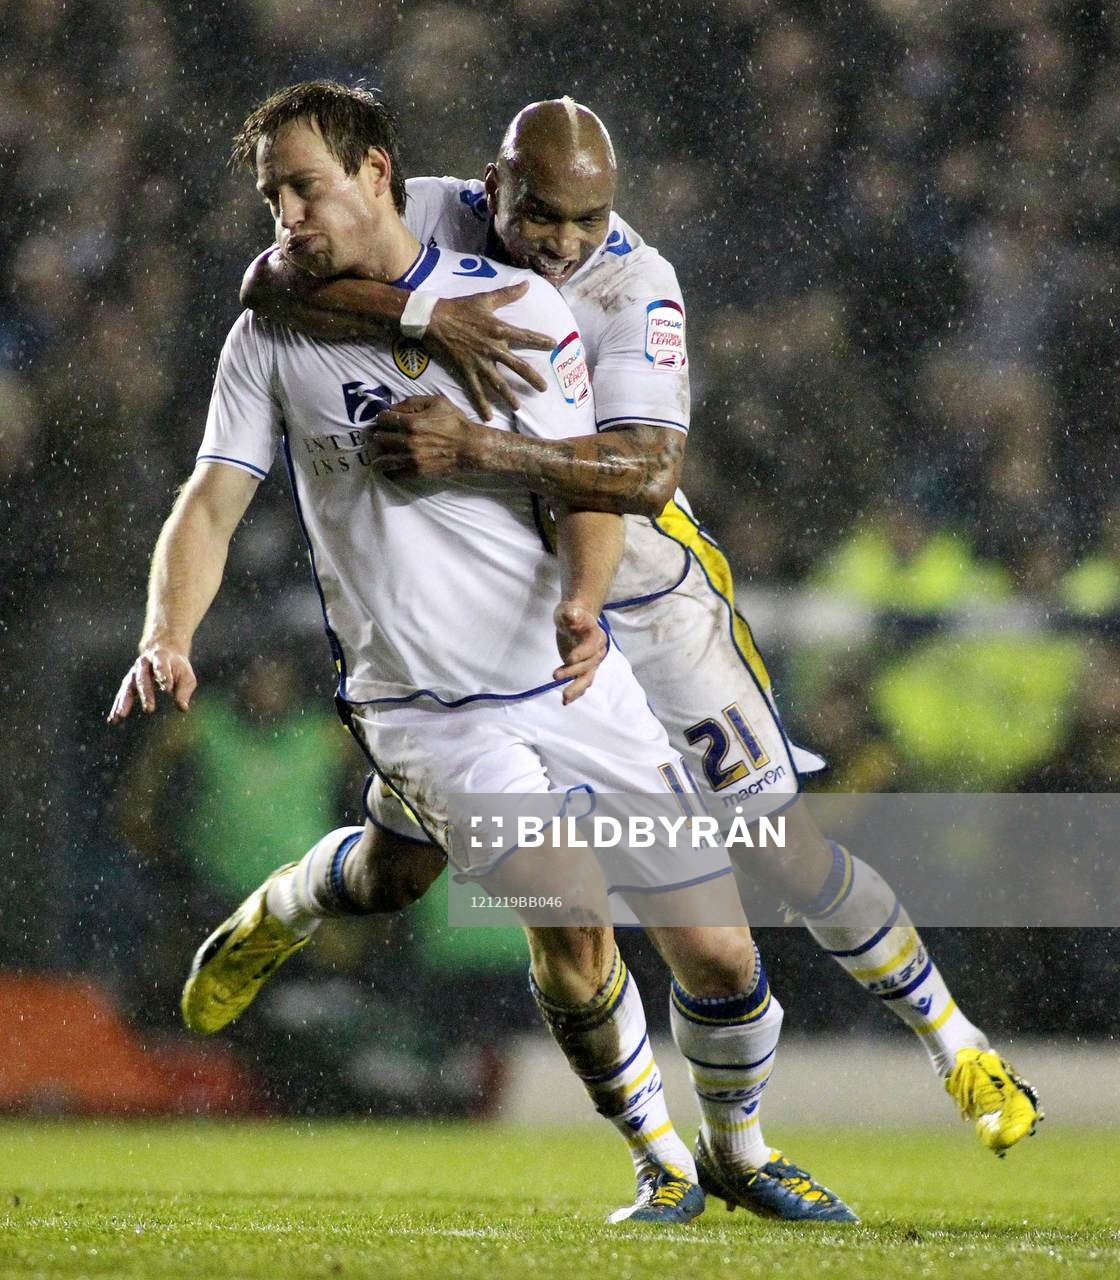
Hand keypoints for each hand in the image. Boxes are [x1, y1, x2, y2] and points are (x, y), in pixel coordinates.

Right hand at [107, 644, 197, 722]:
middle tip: (149, 710)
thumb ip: (184, 691)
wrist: (163, 652)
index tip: (168, 690)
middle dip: (146, 694)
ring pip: (128, 686)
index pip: (161, 666)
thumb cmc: (177, 668)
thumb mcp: (186, 676)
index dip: (164, 677)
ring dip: (124, 702)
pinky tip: (114, 719)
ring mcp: (134, 672)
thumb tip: (182, 708)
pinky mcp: (128, 681)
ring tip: (121, 716)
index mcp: (160, 657)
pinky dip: (117, 706)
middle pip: (143, 678)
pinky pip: (122, 694)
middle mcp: (144, 663)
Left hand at [370, 395, 481, 477]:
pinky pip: (393, 474)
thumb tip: (393, 407)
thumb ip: (412, 402)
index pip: (382, 419)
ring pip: (381, 459)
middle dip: (379, 435)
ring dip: (379, 455)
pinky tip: (391, 466)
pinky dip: (389, 470)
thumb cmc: (455, 422)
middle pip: (378, 438)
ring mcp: (411, 459)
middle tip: (383, 435)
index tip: (385, 420)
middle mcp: (407, 441)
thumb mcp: (437, 402)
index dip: (382, 418)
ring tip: (382, 453)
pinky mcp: (416, 472)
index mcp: (410, 422)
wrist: (470, 448)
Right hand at [425, 283, 553, 419]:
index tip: (554, 345)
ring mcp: (479, 361)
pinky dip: (481, 405)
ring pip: (498, 383)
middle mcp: (492, 348)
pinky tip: (487, 417)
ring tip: (518, 408)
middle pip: (517, 366)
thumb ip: (508, 294)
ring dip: (509, 396)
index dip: (540, 340)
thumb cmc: (459, 307)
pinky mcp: (465, 370)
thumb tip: (527, 283)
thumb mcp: (485, 299)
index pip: (525, 336)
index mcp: (499, 329)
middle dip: (532, 378)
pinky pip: (475, 390)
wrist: (433, 319)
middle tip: (544, 389)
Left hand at [553, 602, 607, 704]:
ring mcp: (592, 663)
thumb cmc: (572, 615)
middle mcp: (598, 651)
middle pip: (588, 665)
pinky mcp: (584, 670)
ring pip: (587, 678)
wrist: (577, 620)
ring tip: (564, 698)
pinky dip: (576, 693)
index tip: (568, 659)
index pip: (591, 647)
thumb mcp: (568, 611)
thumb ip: (570, 614)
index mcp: (596, 636)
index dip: (581, 654)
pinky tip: (565, 701)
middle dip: (573, 671)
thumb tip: (571, 615)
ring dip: (576, 688)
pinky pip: (582, 683)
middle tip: (555, 675)